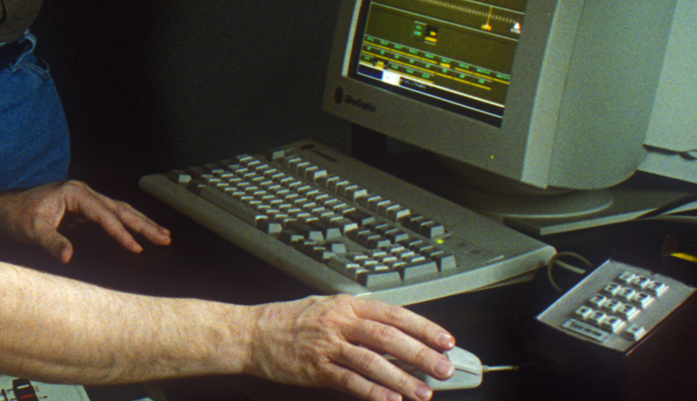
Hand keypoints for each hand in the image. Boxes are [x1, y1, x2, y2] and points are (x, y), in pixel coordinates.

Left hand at [0, 180, 170, 262]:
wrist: (1, 211)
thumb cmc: (16, 217)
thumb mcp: (32, 230)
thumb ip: (51, 242)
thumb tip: (68, 256)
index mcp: (74, 193)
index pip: (104, 214)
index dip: (121, 232)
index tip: (136, 248)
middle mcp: (82, 192)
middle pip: (119, 208)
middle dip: (143, 224)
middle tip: (165, 238)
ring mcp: (83, 200)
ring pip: (119, 210)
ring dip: (140, 223)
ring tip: (162, 235)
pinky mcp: (82, 210)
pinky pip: (111, 216)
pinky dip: (127, 224)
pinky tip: (139, 233)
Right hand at [244, 294, 455, 400]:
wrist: (251, 334)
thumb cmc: (288, 322)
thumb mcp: (325, 309)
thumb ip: (358, 321)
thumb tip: (397, 340)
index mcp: (345, 305)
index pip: (393, 313)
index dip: (423, 328)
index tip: (445, 340)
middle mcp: (339, 322)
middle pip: (388, 337)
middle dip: (420, 354)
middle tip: (443, 368)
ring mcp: (327, 345)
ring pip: (372, 361)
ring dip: (401, 379)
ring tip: (422, 392)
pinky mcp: (316, 368)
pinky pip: (350, 381)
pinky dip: (372, 391)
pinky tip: (389, 400)